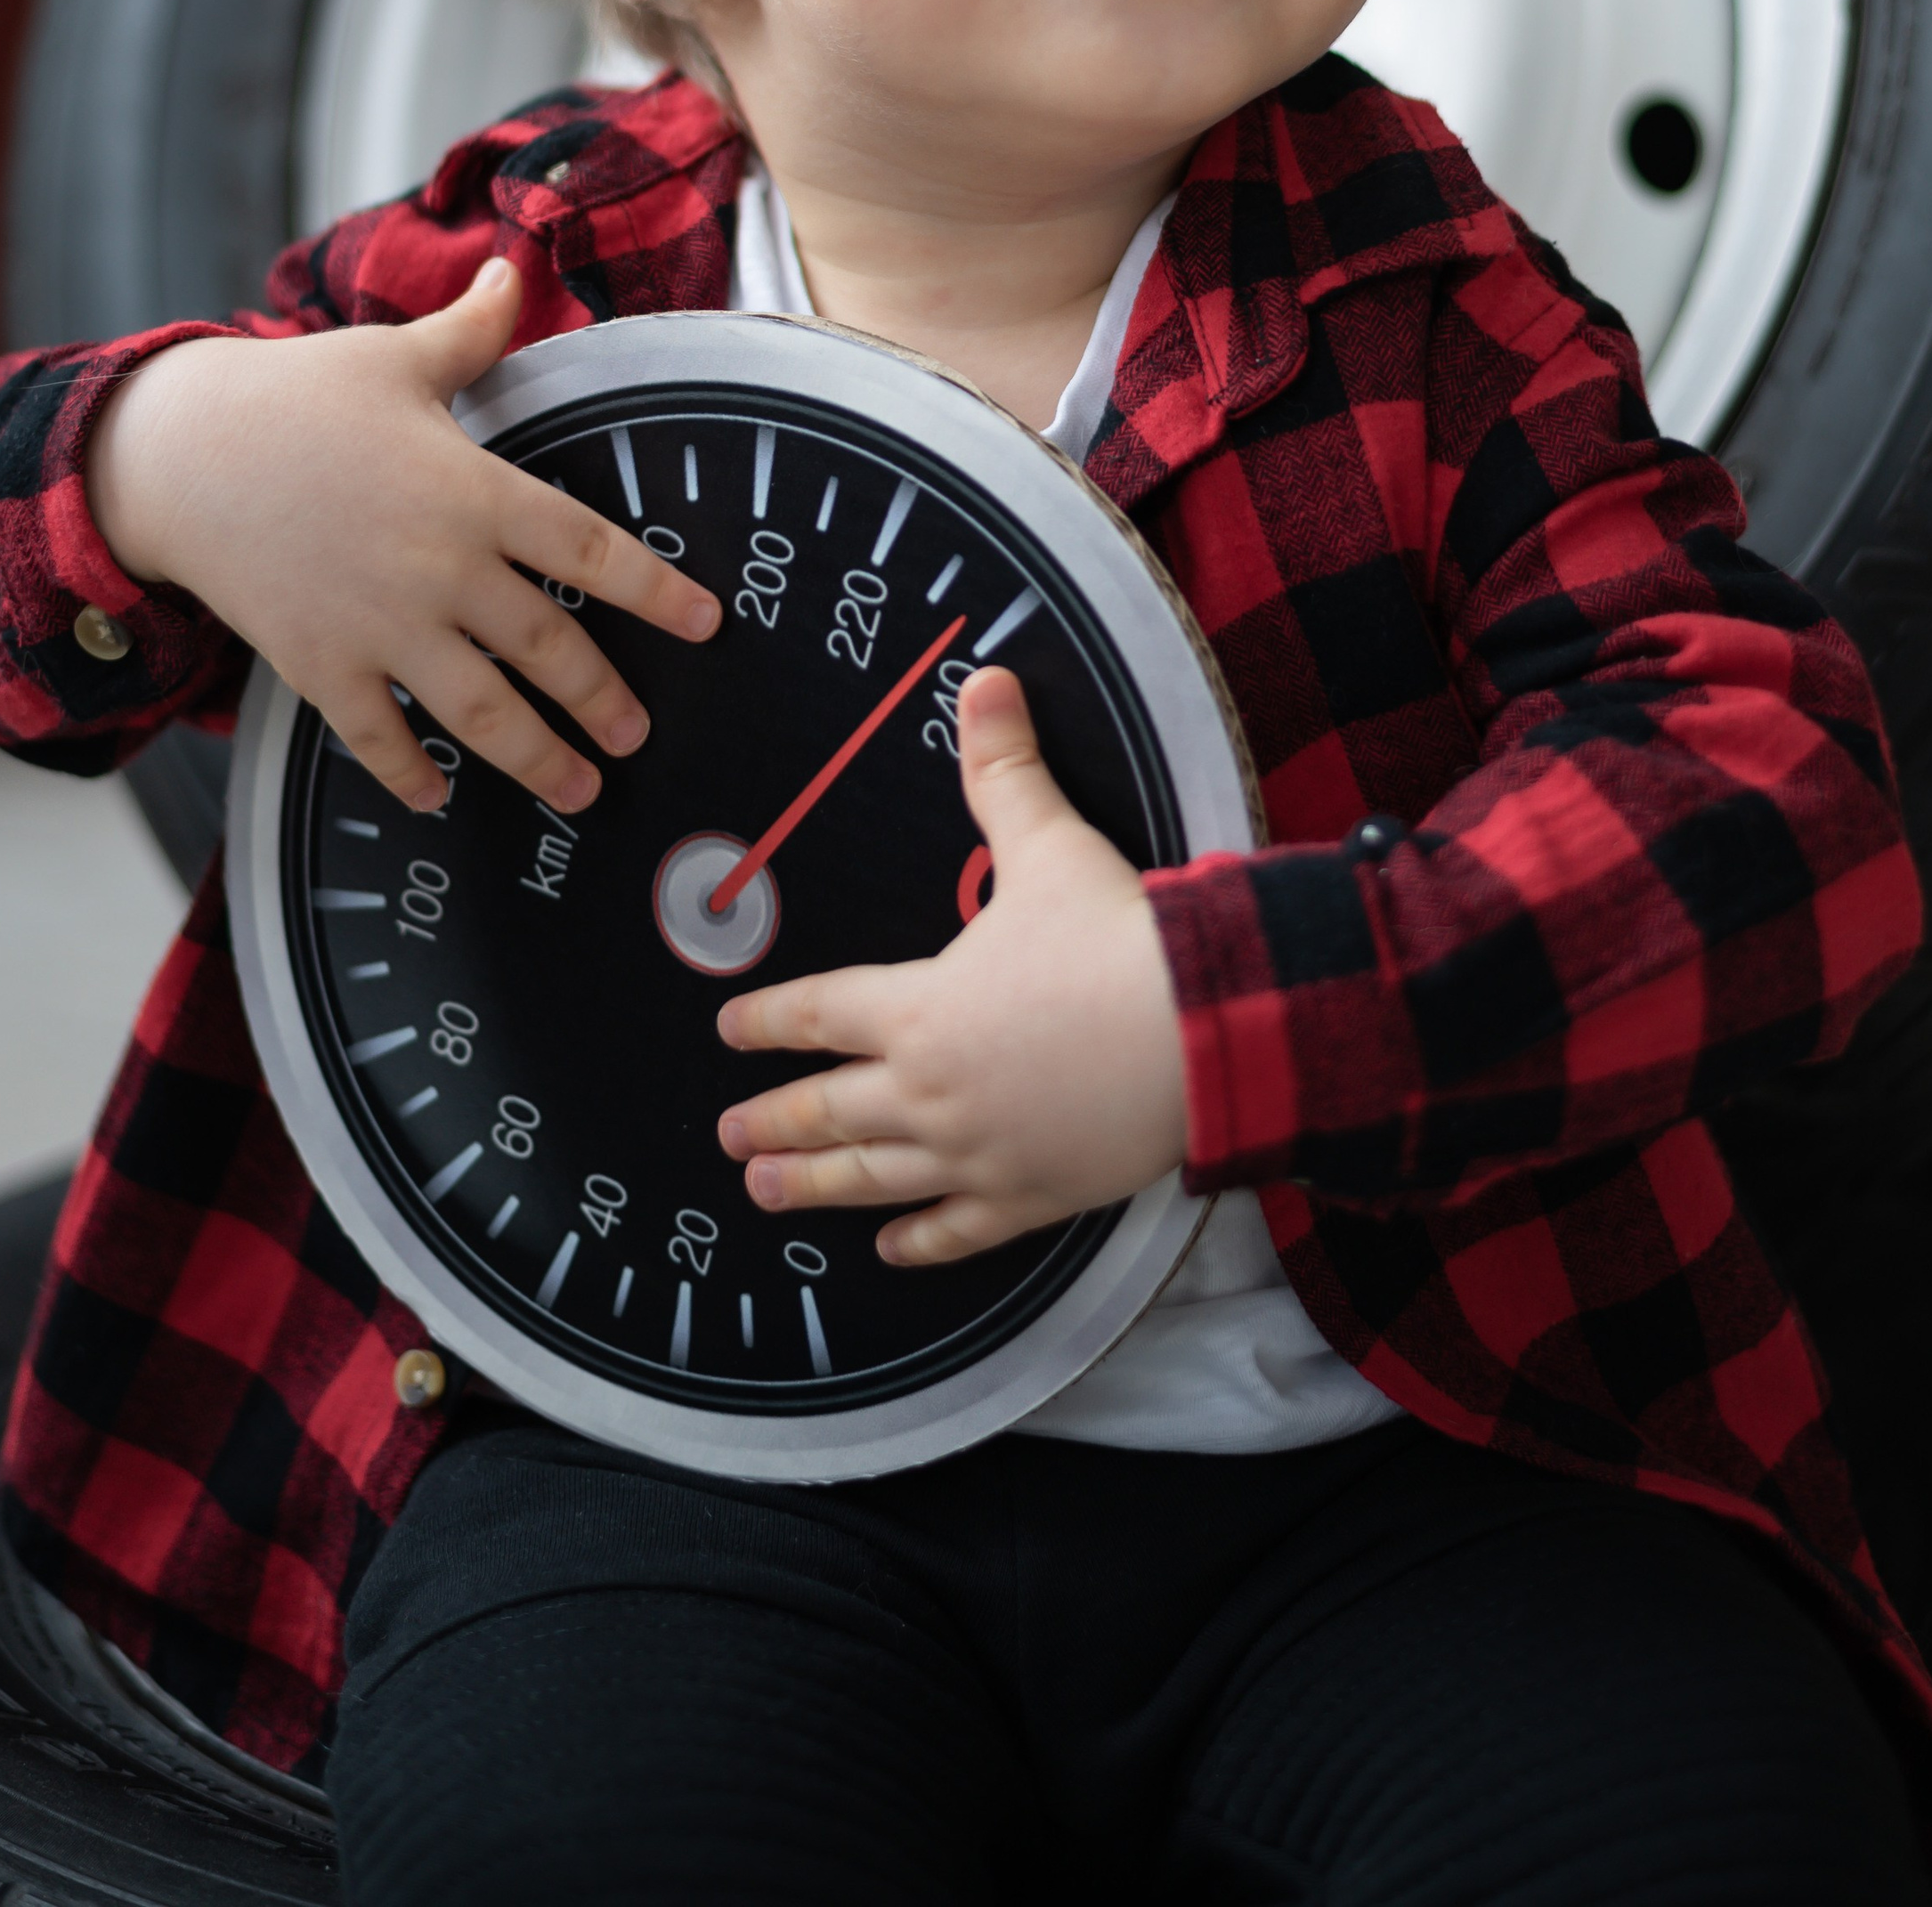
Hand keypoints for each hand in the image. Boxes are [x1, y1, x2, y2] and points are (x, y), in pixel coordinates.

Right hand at [85, 256, 718, 815]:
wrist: (178, 452)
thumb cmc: (296, 397)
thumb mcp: (395, 356)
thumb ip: (473, 330)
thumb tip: (514, 269)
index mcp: (472, 490)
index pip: (589, 551)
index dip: (656, 592)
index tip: (706, 624)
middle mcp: (438, 567)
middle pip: (548, 649)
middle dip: (604, 701)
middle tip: (639, 738)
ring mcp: (380, 625)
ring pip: (479, 712)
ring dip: (536, 759)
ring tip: (579, 791)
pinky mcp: (319, 665)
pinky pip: (378, 738)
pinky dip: (410, 775)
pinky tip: (438, 798)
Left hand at [714, 667, 1186, 1264]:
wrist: (1203, 1032)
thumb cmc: (1118, 939)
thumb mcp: (1051, 843)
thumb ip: (1005, 769)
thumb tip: (984, 682)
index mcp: (921, 1007)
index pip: (822, 1011)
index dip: (771, 1021)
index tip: (731, 1033)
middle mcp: (932, 1090)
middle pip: (830, 1108)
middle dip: (773, 1119)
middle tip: (728, 1134)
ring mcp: (978, 1153)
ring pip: (875, 1177)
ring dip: (815, 1185)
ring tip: (766, 1192)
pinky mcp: (1032, 1196)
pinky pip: (959, 1230)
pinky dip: (918, 1243)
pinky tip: (891, 1249)